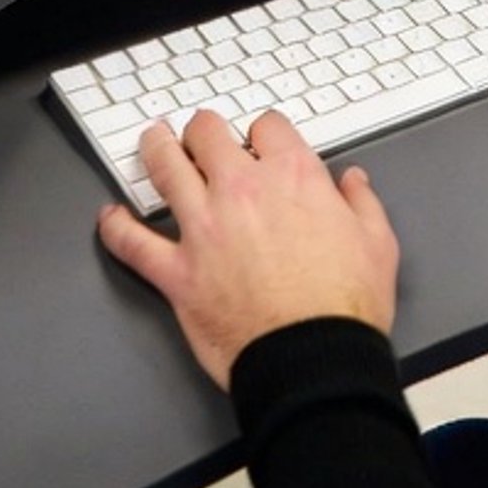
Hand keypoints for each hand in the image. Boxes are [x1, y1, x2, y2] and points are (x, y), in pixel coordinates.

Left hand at [95, 109, 399, 389]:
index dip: (262, 133)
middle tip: (200, 136)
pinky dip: (116, 229)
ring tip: (151, 143)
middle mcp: (243, 191)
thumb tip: (354, 183)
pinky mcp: (178, 272)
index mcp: (293, 177)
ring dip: (155, 150)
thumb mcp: (377, 245)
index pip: (267, 126)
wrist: (314, 362)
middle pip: (208, 133)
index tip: (259, 142)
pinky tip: (109, 219)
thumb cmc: (344, 309)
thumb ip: (363, 205)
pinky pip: (134, 242)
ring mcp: (205, 228)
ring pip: (165, 168)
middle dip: (203, 131)